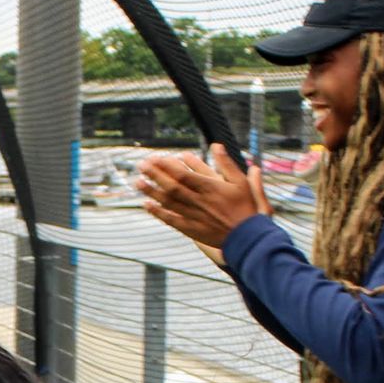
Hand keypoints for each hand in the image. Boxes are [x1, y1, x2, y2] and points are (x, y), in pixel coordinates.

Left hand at [136, 143, 265, 249]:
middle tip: (141, 165)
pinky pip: (170, 219)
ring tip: (137, 181)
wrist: (246, 237)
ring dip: (151, 191)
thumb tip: (216, 145)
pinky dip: (157, 212)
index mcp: (210, 188)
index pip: (183, 175)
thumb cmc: (245, 207)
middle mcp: (199, 202)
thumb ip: (226, 163)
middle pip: (171, 186)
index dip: (168, 166)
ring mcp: (193, 216)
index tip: (156, 158)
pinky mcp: (190, 229)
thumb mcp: (241, 182)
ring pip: (168, 202)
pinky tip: (146, 204)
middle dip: (155, 175)